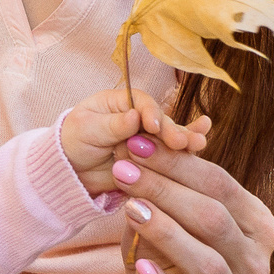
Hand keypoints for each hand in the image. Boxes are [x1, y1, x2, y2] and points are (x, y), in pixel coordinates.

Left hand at [59, 86, 209, 194]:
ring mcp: (146, 138)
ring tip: (199, 144)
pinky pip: (169, 153)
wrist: (70, 171)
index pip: (141, 103)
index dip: (151, 113)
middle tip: (181, 143)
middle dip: (171, 131)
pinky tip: (203, 139)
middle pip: (160, 121)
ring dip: (184, 140)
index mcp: (121, 102)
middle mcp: (138, 117)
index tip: (154, 127)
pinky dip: (185, 149)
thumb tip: (134, 116)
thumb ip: (112, 125)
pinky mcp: (151, 159)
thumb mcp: (87, 130)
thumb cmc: (73, 142)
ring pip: (168, 138)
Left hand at [111, 119, 273, 273]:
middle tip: (123, 170)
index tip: (136, 144)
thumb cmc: (174, 258)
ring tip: (130, 209)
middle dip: (166, 190)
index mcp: (258, 226)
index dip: (177, 163)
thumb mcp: (175, 218)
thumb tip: (141, 139)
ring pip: (207, 263)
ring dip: (166, 233)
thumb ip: (168, 185)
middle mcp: (257, 264)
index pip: (221, 185)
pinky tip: (138, 267)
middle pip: (213, 219)